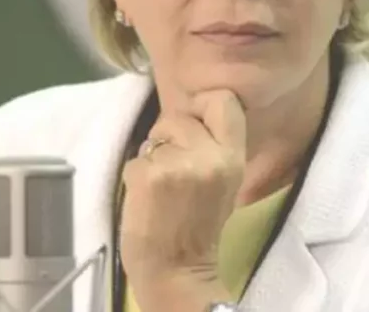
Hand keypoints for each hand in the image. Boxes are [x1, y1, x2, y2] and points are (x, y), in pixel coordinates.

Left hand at [119, 89, 247, 311]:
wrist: (176, 269)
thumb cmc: (198, 225)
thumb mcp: (223, 181)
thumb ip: (212, 147)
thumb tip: (191, 113)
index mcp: (232, 158)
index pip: (223, 100)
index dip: (203, 106)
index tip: (195, 125)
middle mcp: (208, 156)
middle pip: (179, 115)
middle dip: (169, 135)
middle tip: (172, 167)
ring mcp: (175, 164)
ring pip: (153, 136)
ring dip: (151, 156)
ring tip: (161, 185)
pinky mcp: (145, 175)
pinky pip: (135, 157)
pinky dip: (136, 175)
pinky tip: (147, 198)